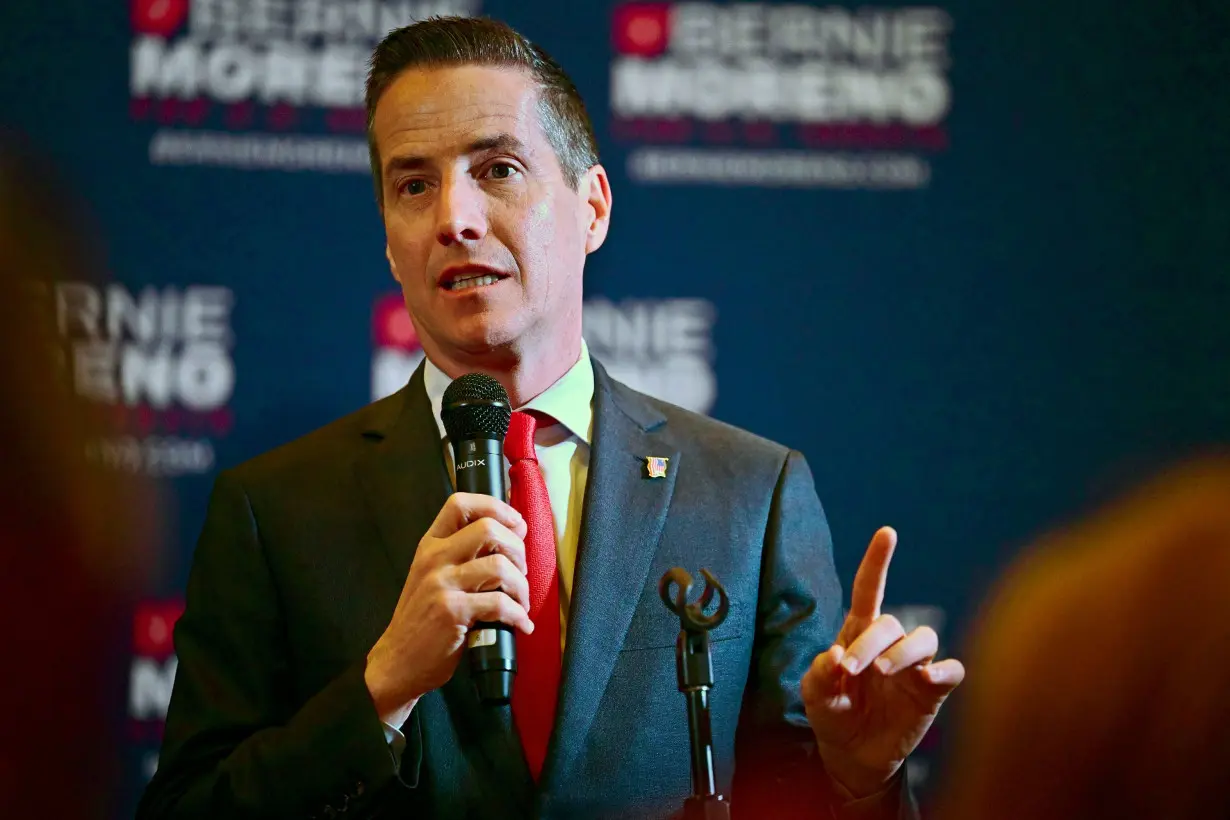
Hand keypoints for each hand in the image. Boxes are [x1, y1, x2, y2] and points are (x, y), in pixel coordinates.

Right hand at [364, 493, 531, 724]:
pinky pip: (499, 603)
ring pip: (500, 566)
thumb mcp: (433, 576)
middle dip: (518, 548)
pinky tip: (521, 624)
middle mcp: (434, 558)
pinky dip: (518, 615)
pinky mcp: (452, 611)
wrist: (398, 661)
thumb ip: (461, 555)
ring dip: (521, 586)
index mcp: (431, 545)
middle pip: (489, 529)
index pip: (460, 503)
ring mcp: (441, 584)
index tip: (517, 525)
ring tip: (521, 601)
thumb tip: (509, 538)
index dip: (496, 507)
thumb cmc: (423, 619)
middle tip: (521, 571)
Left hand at [802, 527, 964, 796]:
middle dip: (870, 642)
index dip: (877, 562)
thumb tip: (836, 655)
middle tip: (851, 668)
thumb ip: (819, 674)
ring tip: (884, 672)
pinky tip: (929, 677)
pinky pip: (952, 670)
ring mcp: (914, 667)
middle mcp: (890, 644)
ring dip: (904, 651)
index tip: (887, 533)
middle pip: (890, 623)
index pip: (868, 591)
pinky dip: (944, 669)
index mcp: (858, 634)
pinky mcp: (932, 691)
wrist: (852, 757)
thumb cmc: (833, 715)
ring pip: (924, 638)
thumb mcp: (814, 696)